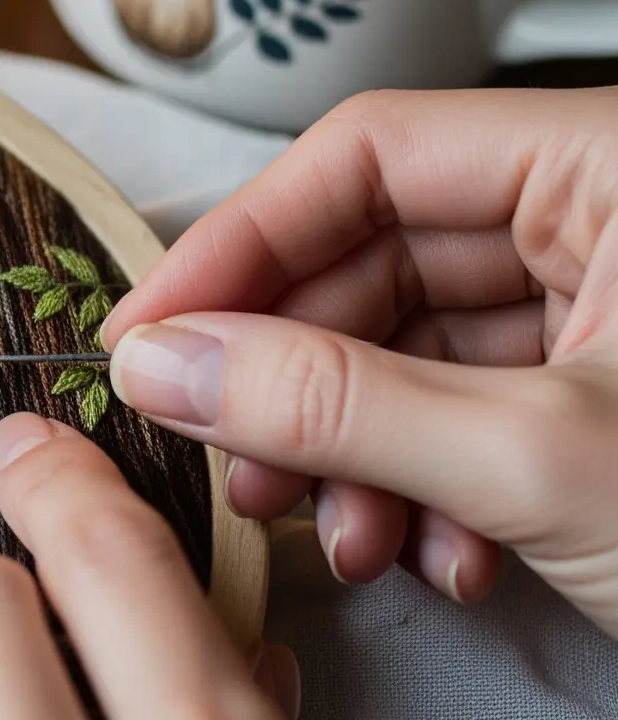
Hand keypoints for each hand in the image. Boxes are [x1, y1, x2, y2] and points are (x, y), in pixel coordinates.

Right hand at [103, 87, 617, 631]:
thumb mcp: (537, 458)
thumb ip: (337, 404)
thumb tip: (165, 366)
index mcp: (609, 166)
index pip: (370, 155)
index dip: (242, 243)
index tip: (148, 336)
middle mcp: (604, 218)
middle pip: (381, 259)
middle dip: (299, 384)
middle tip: (230, 463)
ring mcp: (610, 313)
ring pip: (415, 353)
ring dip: (356, 458)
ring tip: (343, 540)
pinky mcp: (608, 404)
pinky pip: (474, 417)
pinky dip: (434, 494)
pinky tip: (444, 565)